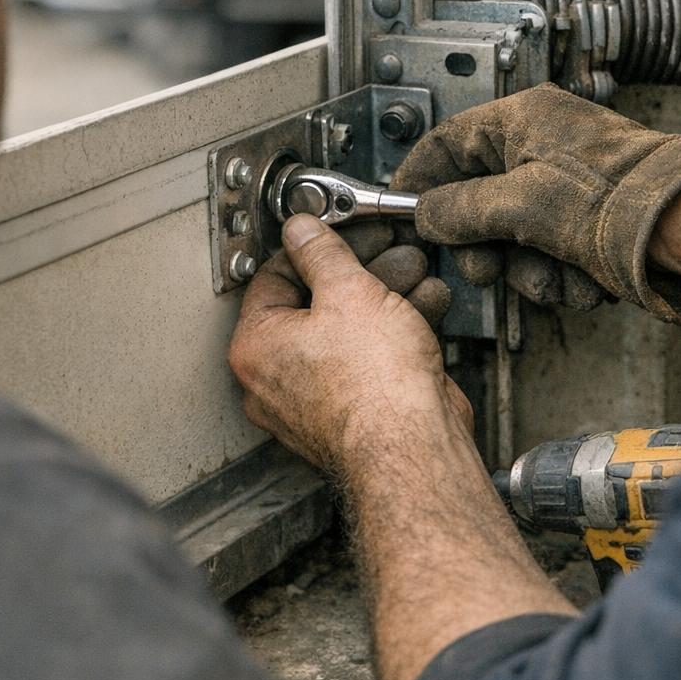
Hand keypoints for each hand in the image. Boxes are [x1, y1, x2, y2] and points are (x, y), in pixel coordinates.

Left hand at [228, 215, 471, 473]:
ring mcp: (316, 400)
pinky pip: (367, 360)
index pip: (273, 278)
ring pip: (348, 332)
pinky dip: (395, 331)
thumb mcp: (347, 290)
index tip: (336, 231)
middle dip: (359, 271)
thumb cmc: (373, 387)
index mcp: (255, 347)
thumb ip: (322, 252)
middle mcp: (277, 379)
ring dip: (384, 297)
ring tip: (413, 272)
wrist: (415, 448)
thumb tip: (303, 230)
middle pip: (315, 305)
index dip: (311, 246)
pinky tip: (425, 304)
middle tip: (384, 249)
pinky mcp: (354, 414)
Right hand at [391, 84, 680, 324]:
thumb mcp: (517, 207)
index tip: (404, 215)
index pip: (446, 143)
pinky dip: (560, 275)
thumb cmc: (621, 200)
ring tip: (555, 279)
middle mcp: (544, 145)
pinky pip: (550, 252)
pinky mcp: (590, 221)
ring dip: (528, 270)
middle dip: (485, 246)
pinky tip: (582, 282)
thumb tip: (426, 215)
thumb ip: (459, 211)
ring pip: (515, 236)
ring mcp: (568, 184)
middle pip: (478, 199)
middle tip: (487, 269)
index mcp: (523, 119)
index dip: (420, 182)